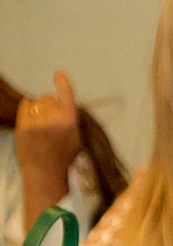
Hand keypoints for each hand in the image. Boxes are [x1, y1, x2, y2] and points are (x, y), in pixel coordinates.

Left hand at [15, 72, 82, 196]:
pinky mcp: (24, 126)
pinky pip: (25, 106)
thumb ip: (69, 120)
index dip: (62, 83)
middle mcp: (54, 120)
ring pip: (37, 101)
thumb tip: (62, 104)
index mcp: (70, 122)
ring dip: (39, 108)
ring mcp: (37, 123)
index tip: (58, 73)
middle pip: (49, 97)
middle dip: (49, 104)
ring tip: (40, 125)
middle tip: (50, 120)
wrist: (44, 173)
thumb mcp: (76, 138)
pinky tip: (31, 121)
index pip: (66, 95)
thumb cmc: (62, 157)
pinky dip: (28, 110)